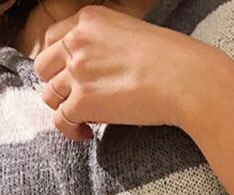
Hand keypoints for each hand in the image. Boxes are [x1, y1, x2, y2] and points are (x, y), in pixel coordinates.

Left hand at [32, 4, 222, 139]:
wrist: (189, 81)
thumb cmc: (176, 62)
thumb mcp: (135, 35)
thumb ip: (109, 45)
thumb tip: (105, 72)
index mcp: (90, 19)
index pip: (53, 39)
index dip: (59, 62)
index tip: (71, 78)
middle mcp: (77, 41)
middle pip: (44, 67)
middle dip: (57, 85)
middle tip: (76, 100)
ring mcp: (78, 71)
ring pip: (49, 95)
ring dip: (64, 109)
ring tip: (85, 121)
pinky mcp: (85, 101)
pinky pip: (61, 119)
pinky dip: (70, 130)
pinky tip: (87, 134)